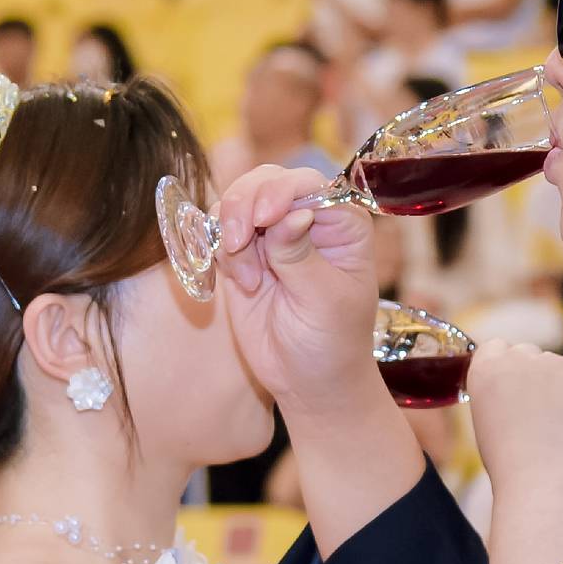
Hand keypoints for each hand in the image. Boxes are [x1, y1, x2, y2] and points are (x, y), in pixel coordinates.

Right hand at [214, 167, 380, 415]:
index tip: (262, 220)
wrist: (308, 382)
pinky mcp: (244, 254)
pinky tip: (243, 282)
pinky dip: (220, 250)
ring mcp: (272, 235)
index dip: (280, 192)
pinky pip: (219, 232)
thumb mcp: (325, 301)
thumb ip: (301, 255)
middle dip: (245, 205)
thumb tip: (292, 213)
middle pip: (266, 181)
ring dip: (231, 232)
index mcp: (343, 222)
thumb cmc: (333, 343)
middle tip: (236, 242)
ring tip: (248, 279)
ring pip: (237, 202)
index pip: (308, 184)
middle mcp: (307, 218)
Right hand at [467, 343, 562, 504]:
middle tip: (535, 409)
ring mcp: (549, 361)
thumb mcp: (485, 415)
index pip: (495, 347)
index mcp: (484, 367)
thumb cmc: (508, 459)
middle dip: (530, 371)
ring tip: (553, 421)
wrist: (540, 478)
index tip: (511, 388)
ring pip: (552, 363)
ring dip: (554, 381)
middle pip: (525, 351)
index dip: (504, 368)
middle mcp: (514, 356)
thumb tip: (517, 382)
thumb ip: (497, 388)